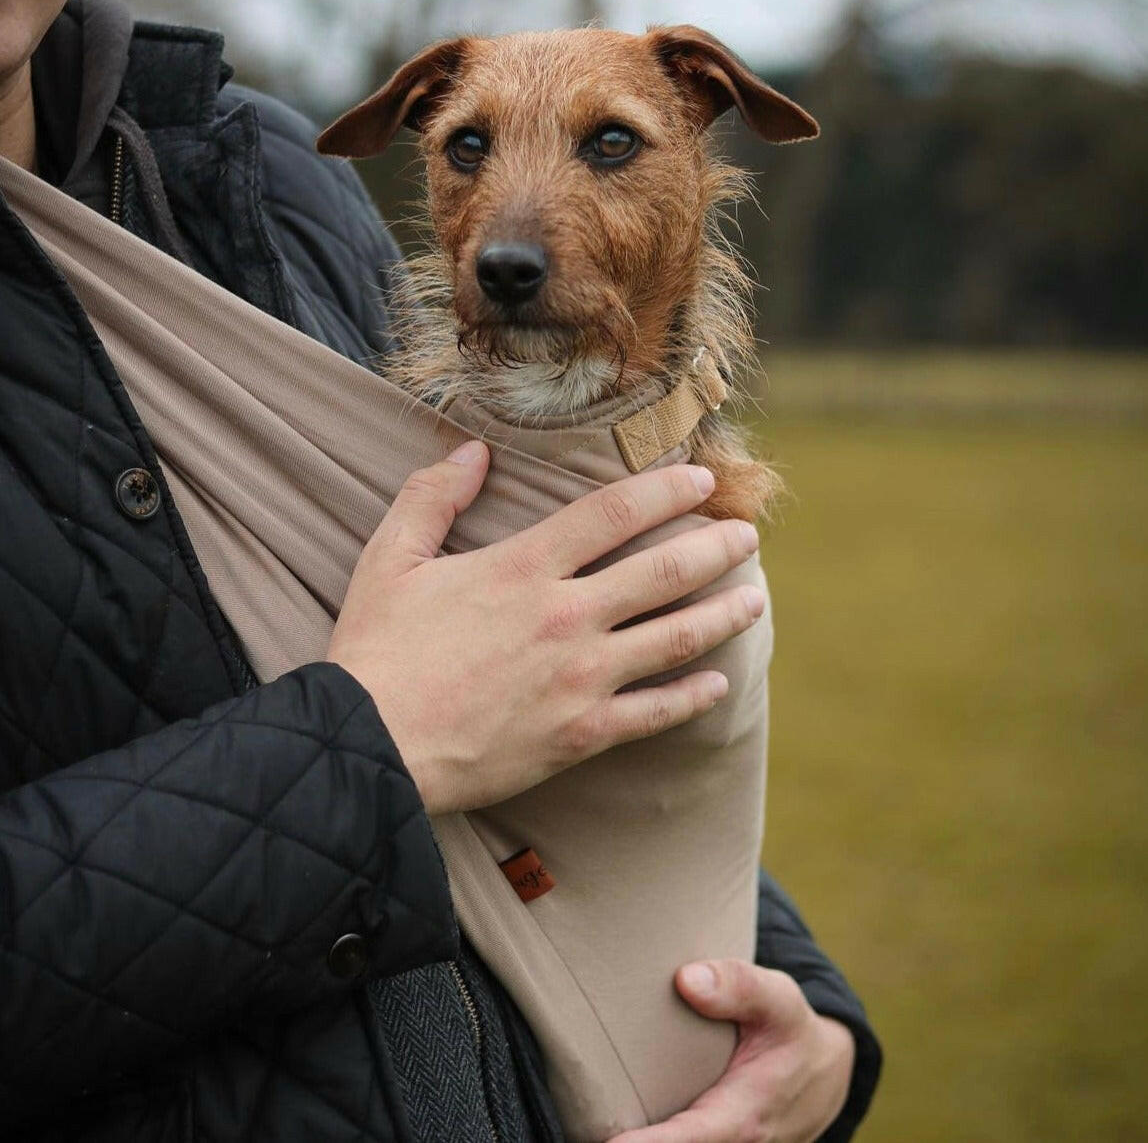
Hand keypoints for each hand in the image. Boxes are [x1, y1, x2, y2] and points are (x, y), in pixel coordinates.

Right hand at [327, 440, 764, 813]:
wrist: (372, 745)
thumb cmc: (377, 650)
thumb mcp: (389, 558)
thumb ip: (432, 495)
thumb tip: (474, 450)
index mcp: (523, 567)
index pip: (615, 511)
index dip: (666, 488)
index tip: (701, 477)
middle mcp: (566, 616)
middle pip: (664, 571)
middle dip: (716, 547)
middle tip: (748, 536)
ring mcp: (581, 678)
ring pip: (676, 638)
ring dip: (724, 614)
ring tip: (755, 599)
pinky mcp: (582, 734)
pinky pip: (655, 713)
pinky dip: (694, 696)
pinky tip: (720, 682)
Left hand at [610, 960, 855, 1142]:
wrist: (821, 1074)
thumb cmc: (790, 1030)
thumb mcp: (778, 999)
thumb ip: (738, 985)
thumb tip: (686, 979)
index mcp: (744, 1116)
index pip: (691, 1138)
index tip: (608, 1140)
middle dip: (632, 1142)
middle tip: (582, 1125)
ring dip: (637, 1137)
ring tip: (587, 1123)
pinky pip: (682, 1142)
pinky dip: (648, 1135)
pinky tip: (613, 1121)